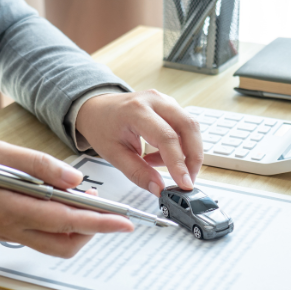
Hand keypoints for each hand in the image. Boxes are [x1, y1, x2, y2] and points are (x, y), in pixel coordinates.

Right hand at [0, 135, 133, 257]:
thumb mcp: (0, 152)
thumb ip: (40, 167)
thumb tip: (75, 180)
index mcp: (10, 209)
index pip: (66, 222)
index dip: (100, 223)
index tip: (125, 222)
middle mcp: (9, 228)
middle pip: (64, 244)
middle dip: (92, 231)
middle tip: (108, 209)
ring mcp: (5, 232)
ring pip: (52, 243)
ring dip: (75, 227)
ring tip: (85, 200)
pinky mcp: (1, 229)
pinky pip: (38, 235)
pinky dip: (57, 223)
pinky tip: (60, 200)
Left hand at [75, 90, 202, 195]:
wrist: (97, 109)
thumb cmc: (102, 126)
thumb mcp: (114, 155)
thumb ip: (138, 173)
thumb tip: (159, 188)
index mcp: (136, 110)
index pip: (166, 137)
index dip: (179, 163)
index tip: (184, 184)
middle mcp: (155, 100)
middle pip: (188, 127)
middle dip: (193, 158)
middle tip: (188, 180)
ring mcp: (165, 101)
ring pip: (191, 127)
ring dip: (188, 153)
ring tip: (166, 168)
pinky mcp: (171, 106)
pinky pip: (185, 127)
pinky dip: (181, 146)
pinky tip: (161, 157)